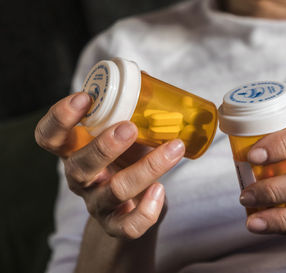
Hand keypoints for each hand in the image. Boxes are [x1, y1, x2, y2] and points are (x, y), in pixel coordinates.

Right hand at [35, 92, 184, 238]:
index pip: (50, 137)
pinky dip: (147, 209)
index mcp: (76, 151)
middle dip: (104, 146)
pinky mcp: (116, 225)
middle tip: (130, 128)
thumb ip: (131, 113)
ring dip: (147, 168)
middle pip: (80, 166)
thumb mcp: (124, 137)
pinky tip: (161, 190)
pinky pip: (128, 225)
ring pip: (115, 191)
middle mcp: (81, 178)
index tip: (85, 97)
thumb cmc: (128, 160)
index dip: (60, 118)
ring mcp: (97, 204)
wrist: (133, 205)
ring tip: (174, 148)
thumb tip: (149, 81)